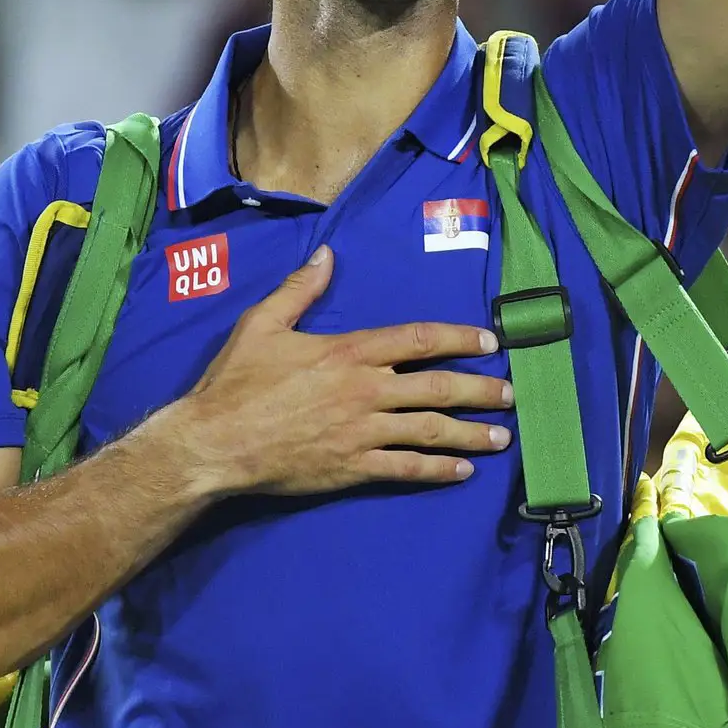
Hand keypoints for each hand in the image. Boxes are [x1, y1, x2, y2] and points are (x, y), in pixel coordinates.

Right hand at [178, 246, 513, 495]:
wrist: (216, 442)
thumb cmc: (237, 381)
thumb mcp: (263, 323)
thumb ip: (300, 289)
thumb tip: (327, 255)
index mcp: (348, 351)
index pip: (417, 340)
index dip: (458, 338)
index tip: (489, 341)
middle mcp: (365, 390)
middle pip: (436, 387)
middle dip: (479, 389)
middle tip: (511, 393)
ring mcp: (362, 432)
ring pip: (429, 431)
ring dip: (470, 433)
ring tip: (501, 436)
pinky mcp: (352, 468)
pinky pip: (405, 470)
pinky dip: (437, 471)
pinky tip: (462, 471)